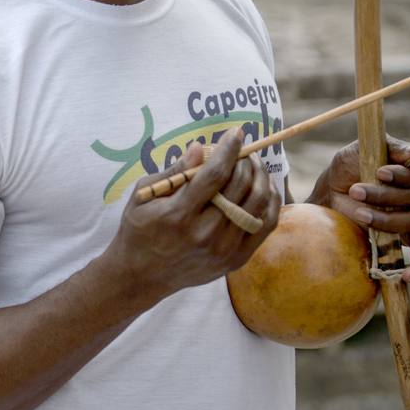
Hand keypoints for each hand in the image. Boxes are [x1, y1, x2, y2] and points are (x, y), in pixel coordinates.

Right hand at [104, 127, 280, 308]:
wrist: (142, 275)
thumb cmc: (139, 229)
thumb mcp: (144, 195)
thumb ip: (175, 172)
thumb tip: (200, 148)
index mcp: (179, 215)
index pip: (214, 175)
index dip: (228, 150)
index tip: (236, 133)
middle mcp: (205, 234)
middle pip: (239, 187)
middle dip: (245, 161)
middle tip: (242, 150)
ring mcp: (224, 249)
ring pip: (258, 204)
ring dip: (260, 177)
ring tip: (253, 165)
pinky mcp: (236, 260)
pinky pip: (265, 225)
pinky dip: (270, 202)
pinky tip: (263, 188)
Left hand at [309, 134, 409, 282]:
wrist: (334, 191)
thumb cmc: (353, 165)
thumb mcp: (367, 148)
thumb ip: (394, 148)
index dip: (406, 174)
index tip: (380, 172)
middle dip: (385, 196)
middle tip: (356, 190)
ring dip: (385, 219)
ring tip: (359, 214)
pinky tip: (409, 274)